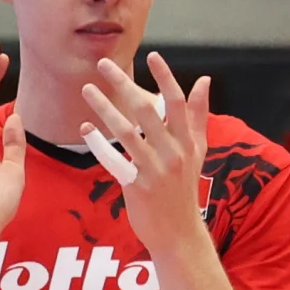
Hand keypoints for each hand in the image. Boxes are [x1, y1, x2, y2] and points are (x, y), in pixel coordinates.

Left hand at [78, 52, 217, 247]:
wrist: (180, 233)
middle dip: (124, 84)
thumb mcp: (198, 151)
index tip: (152, 55)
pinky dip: (99, 145)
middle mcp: (174, 153)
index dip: (165, 78)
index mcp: (188, 142)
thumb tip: (204, 80)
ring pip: (127, 132)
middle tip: (104, 64)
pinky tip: (86, 131)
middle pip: (146, 111)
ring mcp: (156, 170)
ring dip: (105, 108)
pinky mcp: (138, 186)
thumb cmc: (184, 188)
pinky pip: (115, 161)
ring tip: (87, 89)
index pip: (177, 103)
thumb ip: (198, 115)